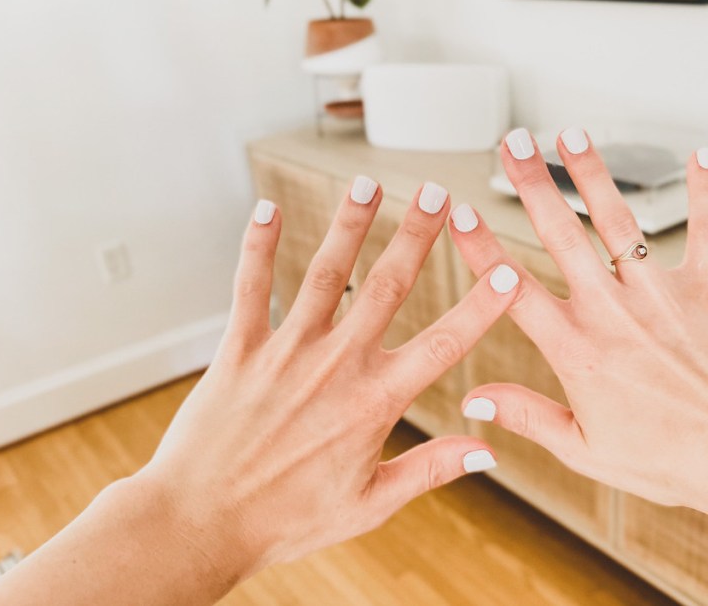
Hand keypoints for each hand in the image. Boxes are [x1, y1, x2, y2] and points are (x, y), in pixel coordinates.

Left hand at [138, 180, 518, 578]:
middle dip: (418, 235)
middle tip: (438, 193)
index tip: (506, 271)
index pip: (444, 343)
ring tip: (369, 183)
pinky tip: (267, 208)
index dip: (482, 304)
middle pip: (388, 286)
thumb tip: (487, 450)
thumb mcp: (370, 504)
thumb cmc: (286, 520)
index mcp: (375, 402)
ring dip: (350, 224)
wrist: (201, 523)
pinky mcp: (240, 350)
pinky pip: (251, 287)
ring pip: (326, 274)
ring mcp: (287, 352)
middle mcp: (336, 366)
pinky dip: (259, 246)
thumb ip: (431, 470)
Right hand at [449, 128, 707, 519]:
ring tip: (572, 134)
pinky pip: (707, 229)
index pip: (513, 290)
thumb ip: (527, 416)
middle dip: (533, 184)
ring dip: (593, 174)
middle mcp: (614, 312)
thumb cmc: (668, 460)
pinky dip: (705, 191)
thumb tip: (472, 399)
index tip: (458, 212)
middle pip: (562, 236)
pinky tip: (699, 155)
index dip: (481, 248)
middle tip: (513, 142)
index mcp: (577, 351)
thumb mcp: (585, 450)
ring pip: (620, 221)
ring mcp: (662, 295)